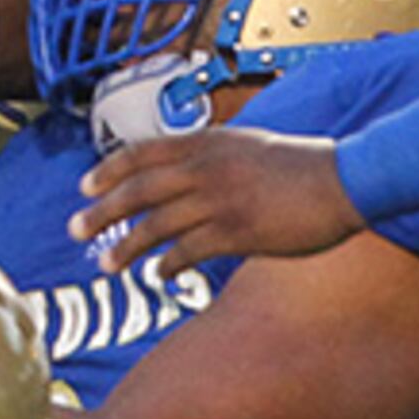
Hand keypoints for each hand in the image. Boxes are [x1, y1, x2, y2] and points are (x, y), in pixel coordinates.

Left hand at [71, 124, 360, 272]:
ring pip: (155, 225)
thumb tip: (181, 168)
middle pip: (137, 191)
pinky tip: (160, 275)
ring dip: (126, 246)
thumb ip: (211, 154)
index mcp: (206, 142)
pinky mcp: (237, 232)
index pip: (141, 153)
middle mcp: (205, 168)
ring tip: (106, 263)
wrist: (344, 179)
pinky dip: (168, 265)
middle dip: (101, 212)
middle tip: (74, 229)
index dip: (109, 171)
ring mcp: (219, 201)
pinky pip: (188, 252)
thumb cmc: (299, 165)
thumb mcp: (247, 144)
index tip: (85, 187)